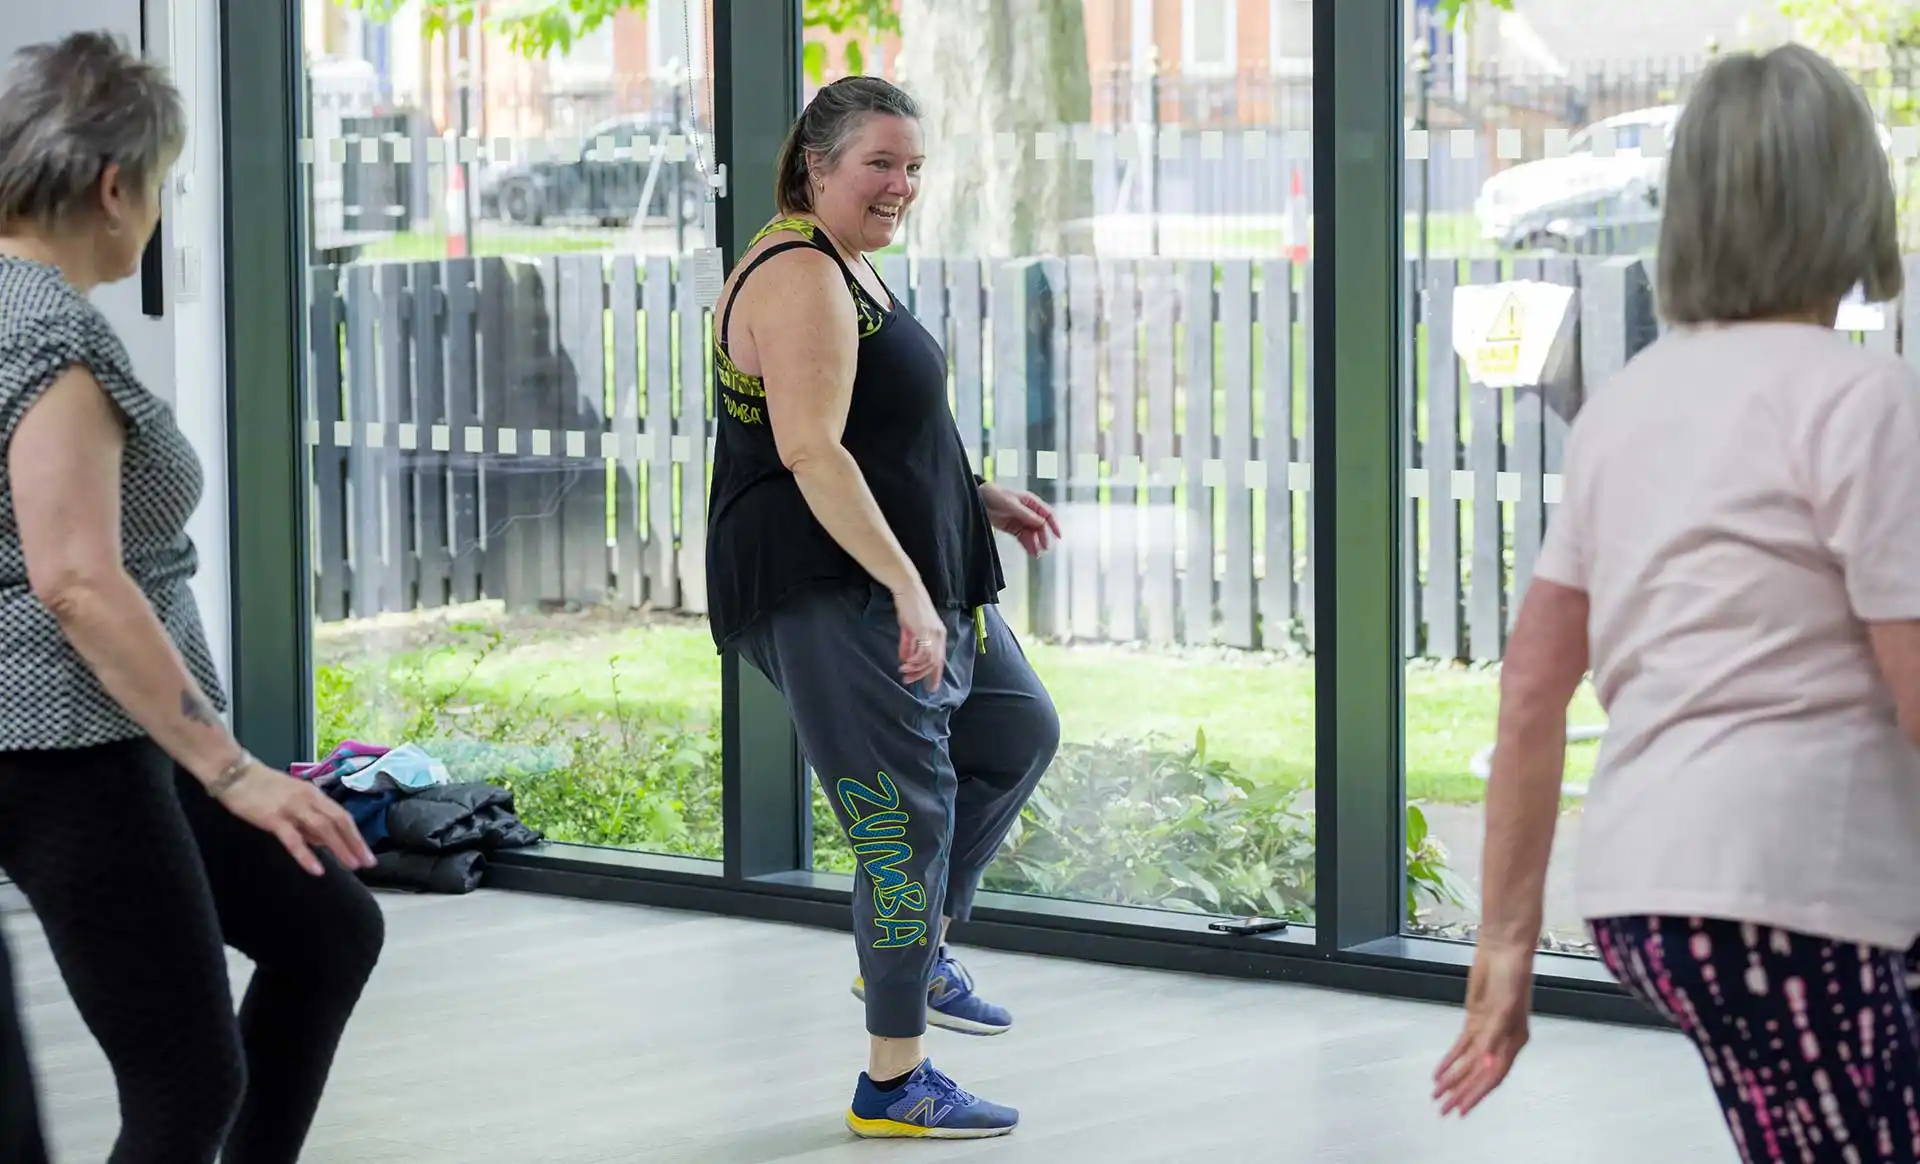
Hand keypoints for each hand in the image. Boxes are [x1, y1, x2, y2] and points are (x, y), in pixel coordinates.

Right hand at [217, 764, 377, 875]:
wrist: (235, 773)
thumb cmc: (263, 787)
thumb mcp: (293, 799)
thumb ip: (308, 820)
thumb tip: (324, 841)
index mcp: (314, 794)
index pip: (342, 816)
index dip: (356, 835)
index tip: (367, 852)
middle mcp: (308, 799)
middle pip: (338, 822)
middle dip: (355, 843)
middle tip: (368, 863)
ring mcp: (292, 808)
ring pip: (323, 829)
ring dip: (340, 848)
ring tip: (351, 865)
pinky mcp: (273, 818)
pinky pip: (294, 840)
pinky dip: (307, 855)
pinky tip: (317, 869)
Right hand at [892, 582, 946, 690]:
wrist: (907, 590)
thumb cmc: (908, 607)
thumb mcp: (908, 629)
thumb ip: (908, 644)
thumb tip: (905, 659)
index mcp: (939, 634)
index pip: (940, 659)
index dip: (935, 675)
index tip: (930, 688)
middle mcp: (939, 635)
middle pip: (935, 663)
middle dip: (923, 676)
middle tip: (909, 682)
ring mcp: (933, 633)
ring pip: (929, 660)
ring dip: (916, 670)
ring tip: (904, 674)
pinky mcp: (924, 631)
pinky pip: (922, 653)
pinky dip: (913, 662)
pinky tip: (904, 664)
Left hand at [980, 482, 1062, 556]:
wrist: (978, 499)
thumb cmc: (995, 495)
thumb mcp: (1011, 504)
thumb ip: (1026, 514)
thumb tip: (1042, 523)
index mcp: (1031, 502)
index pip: (1047, 514)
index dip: (1054, 525)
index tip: (1058, 536)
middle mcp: (1028, 511)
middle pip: (1040, 526)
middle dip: (1043, 537)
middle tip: (1044, 548)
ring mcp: (1020, 520)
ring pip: (1032, 534)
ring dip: (1035, 543)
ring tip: (1036, 554)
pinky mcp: (1012, 528)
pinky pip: (1023, 537)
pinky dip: (1027, 544)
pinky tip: (1030, 551)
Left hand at [1433, 942, 1533, 1116]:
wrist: (1504, 949)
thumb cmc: (1512, 975)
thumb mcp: (1504, 1006)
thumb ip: (1494, 1037)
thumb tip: (1486, 1064)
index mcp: (1514, 1041)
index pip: (1492, 1075)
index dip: (1477, 1093)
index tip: (1462, 1109)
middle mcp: (1501, 1040)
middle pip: (1478, 1073)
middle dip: (1461, 1092)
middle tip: (1444, 1109)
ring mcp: (1487, 1031)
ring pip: (1467, 1062)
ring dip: (1453, 1078)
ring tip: (1437, 1095)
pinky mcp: (1476, 1019)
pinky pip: (1461, 1046)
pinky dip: (1450, 1060)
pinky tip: (1439, 1072)